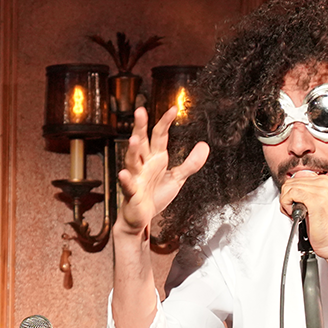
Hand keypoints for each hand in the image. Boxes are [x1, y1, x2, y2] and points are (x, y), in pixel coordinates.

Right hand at [113, 104, 208, 243]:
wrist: (142, 218)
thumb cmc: (154, 196)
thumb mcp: (177, 178)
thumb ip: (190, 163)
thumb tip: (204, 146)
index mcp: (155, 158)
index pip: (159, 135)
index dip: (165, 122)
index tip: (173, 109)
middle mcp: (143, 164)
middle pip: (141, 142)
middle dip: (140, 127)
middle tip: (140, 111)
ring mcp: (136, 178)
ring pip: (132, 160)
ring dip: (132, 150)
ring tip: (133, 140)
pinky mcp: (132, 193)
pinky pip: (128, 186)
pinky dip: (126, 180)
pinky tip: (124, 174)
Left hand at [279, 171, 327, 263]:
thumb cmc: (326, 229)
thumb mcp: (315, 205)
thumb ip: (305, 194)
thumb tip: (288, 190)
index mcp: (324, 182)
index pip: (295, 178)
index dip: (290, 194)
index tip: (294, 205)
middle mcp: (323, 183)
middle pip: (290, 183)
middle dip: (286, 198)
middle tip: (293, 212)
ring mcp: (320, 190)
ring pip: (288, 188)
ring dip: (286, 203)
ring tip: (295, 214)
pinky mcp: (315, 200)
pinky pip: (291, 194)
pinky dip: (287, 205)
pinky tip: (295, 215)